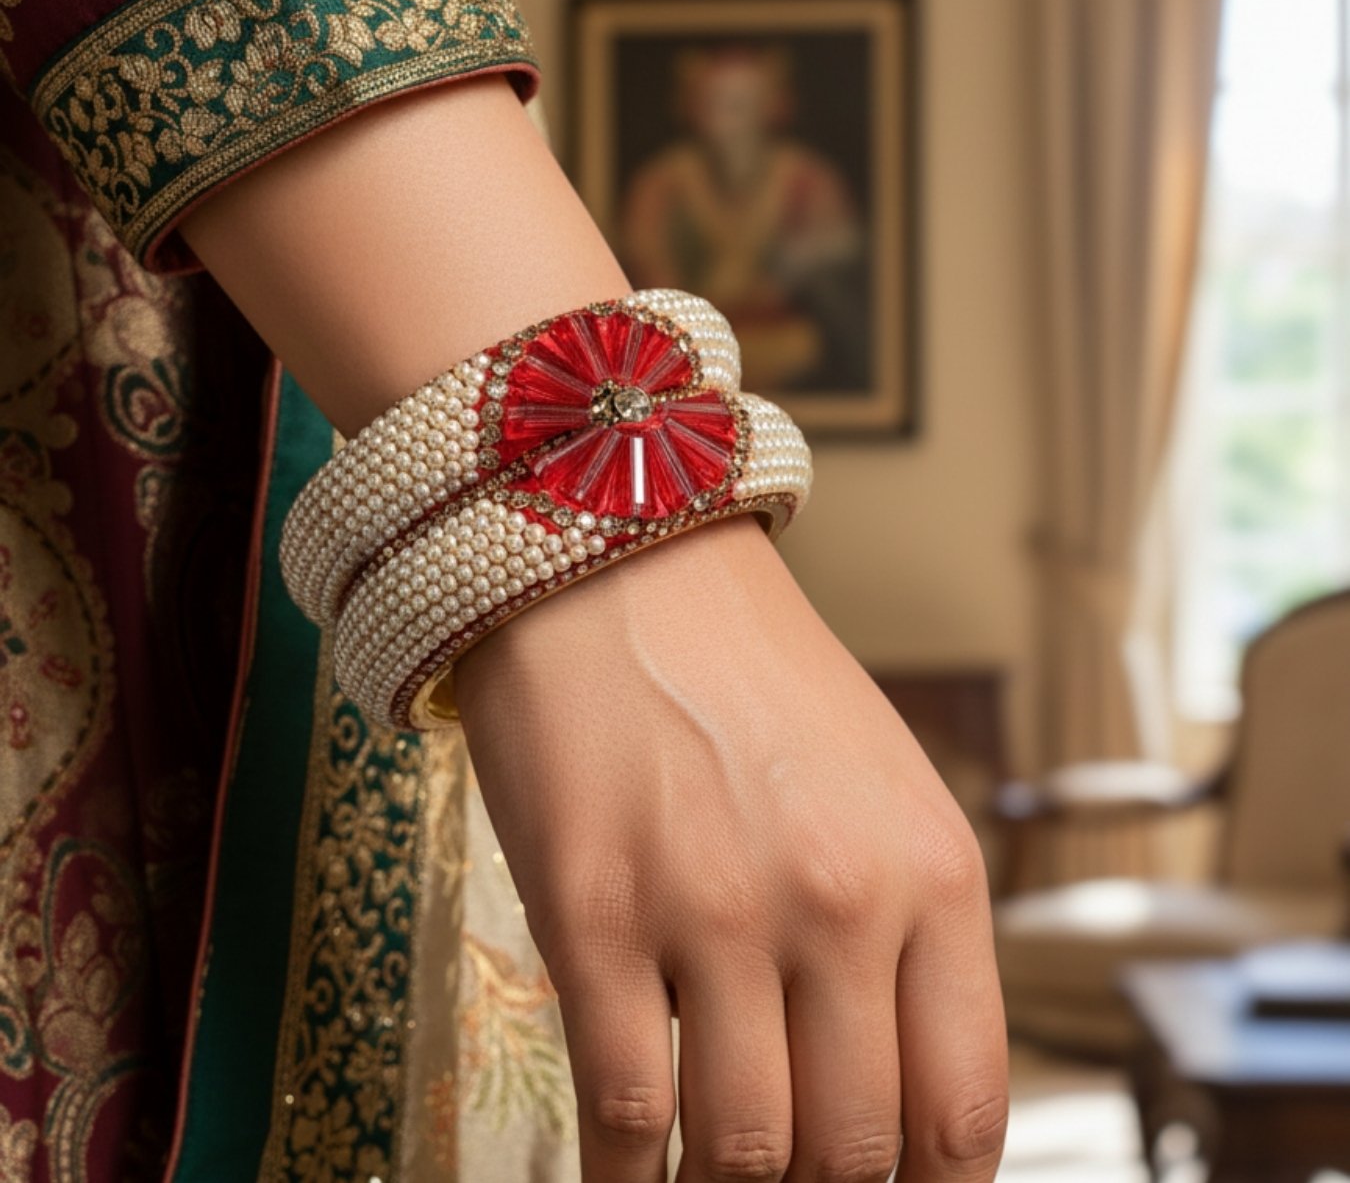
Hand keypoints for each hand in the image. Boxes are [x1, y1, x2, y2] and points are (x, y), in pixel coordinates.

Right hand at [455, 513, 1008, 1181]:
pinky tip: (622, 1172)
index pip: (964, 1109)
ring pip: (740, 1151)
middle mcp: (840, 900)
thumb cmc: (748, 673)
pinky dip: (624, 1173)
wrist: (620, 563)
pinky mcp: (594, 911)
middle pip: (851, 1149)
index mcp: (933, 870)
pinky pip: (622, 1108)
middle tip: (781, 1182)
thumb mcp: (880, 783)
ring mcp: (715, 909)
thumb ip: (903, 930)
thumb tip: (878, 1083)